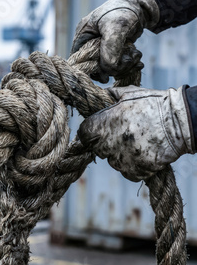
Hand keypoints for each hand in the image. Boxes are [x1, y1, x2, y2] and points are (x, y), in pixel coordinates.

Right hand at [71, 0, 159, 82]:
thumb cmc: (123, 11)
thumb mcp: (116, 27)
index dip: (90, 69)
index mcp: (83, 35)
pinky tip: (138, 59)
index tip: (105, 75)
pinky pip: (117, 65)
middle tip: (128, 62)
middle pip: (95, 66)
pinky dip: (128, 64)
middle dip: (112, 67)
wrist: (140, 5)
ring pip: (108, 67)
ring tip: (136, 56)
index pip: (79, 59)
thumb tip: (108, 68)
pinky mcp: (113, 51)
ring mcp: (102, 48)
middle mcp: (90, 43)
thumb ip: (110, 48)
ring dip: (123, 66)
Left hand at [77, 85, 194, 181]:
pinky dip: (132, 166)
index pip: (84, 133)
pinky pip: (127, 172)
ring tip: (136, 142)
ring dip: (119, 154)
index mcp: (105, 122)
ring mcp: (123, 159)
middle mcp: (111, 143)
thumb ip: (110, 95)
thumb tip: (98, 94)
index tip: (98, 129)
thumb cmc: (154, 104)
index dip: (90, 131)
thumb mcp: (129, 93)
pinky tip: (143, 152)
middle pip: (97, 149)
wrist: (180, 122)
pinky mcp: (136, 171)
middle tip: (122, 134)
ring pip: (113, 161)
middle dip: (105, 143)